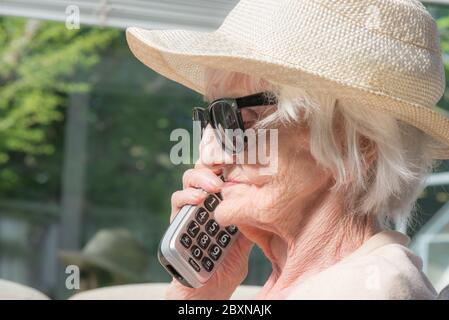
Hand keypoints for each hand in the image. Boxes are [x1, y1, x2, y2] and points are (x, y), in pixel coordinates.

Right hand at [165, 166, 252, 299]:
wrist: (210, 290)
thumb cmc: (227, 265)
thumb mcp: (245, 239)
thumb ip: (248, 220)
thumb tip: (262, 202)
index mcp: (218, 204)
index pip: (219, 174)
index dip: (225, 162)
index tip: (237, 158)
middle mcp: (202, 204)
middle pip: (203, 171)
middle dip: (212, 166)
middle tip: (224, 174)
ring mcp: (188, 212)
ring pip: (187, 181)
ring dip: (200, 180)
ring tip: (213, 188)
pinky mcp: (176, 223)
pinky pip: (176, 203)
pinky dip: (186, 197)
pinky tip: (198, 200)